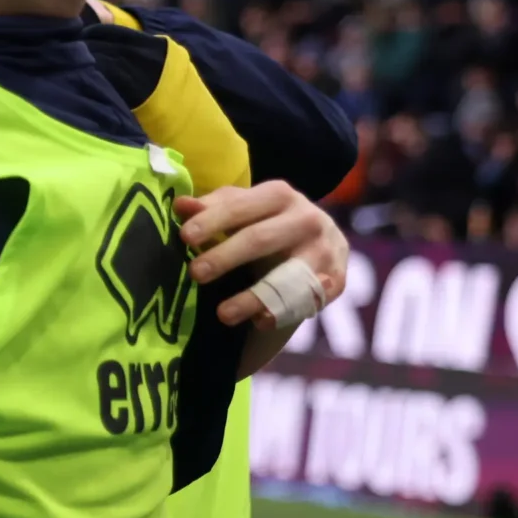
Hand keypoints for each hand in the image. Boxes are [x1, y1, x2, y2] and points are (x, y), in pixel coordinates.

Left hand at [179, 183, 348, 327]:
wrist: (318, 241)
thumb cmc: (265, 221)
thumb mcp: (241, 210)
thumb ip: (212, 209)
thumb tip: (181, 205)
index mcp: (279, 195)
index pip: (240, 207)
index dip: (212, 220)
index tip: (185, 237)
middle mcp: (306, 218)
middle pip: (261, 238)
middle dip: (226, 256)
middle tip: (195, 273)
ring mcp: (325, 250)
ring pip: (287, 275)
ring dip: (253, 296)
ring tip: (222, 314)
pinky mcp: (336, 280)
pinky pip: (308, 299)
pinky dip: (284, 312)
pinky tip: (260, 322)